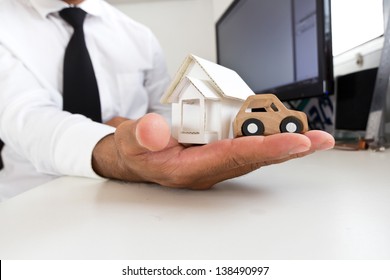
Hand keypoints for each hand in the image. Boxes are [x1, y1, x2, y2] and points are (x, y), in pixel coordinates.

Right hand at [92, 113, 334, 188]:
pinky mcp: (219, 152)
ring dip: (285, 144)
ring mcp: (216, 161)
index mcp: (190, 168)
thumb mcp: (131, 142)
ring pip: (256, 153)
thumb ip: (142, 136)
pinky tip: (287, 131)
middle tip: (319, 140)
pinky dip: (270, 138)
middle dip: (288, 149)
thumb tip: (156, 129)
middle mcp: (209, 168)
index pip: (232, 156)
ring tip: (314, 136)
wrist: (136, 158)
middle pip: (254, 158)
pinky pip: (249, 146)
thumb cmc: (137, 151)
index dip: (264, 148)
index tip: (293, 141)